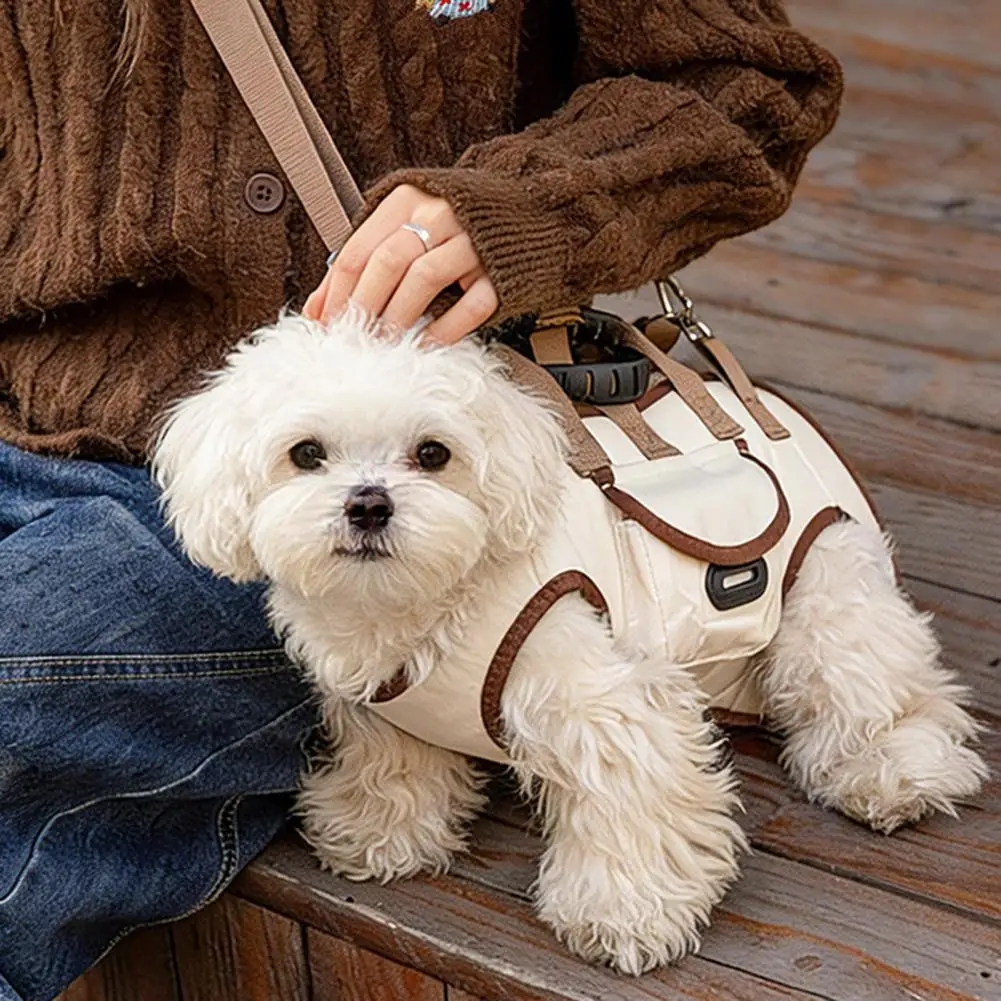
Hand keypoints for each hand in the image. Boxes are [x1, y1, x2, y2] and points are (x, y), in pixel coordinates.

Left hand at [303, 184, 498, 344]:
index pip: (360, 248)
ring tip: (383, 343)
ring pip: (424, 279)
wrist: (525, 213)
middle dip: (363, 305)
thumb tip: (317, 307)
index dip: (337, 291)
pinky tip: (425, 345)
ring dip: (397, 317)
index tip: (325, 323)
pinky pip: (470, 305)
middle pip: (388, 261)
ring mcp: (473, 243)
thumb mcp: (405, 225)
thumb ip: (363, 258)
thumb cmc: (455, 225)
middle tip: (351, 337)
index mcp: (407, 199)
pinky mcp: (500, 273)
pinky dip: (444, 330)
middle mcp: (440, 214)